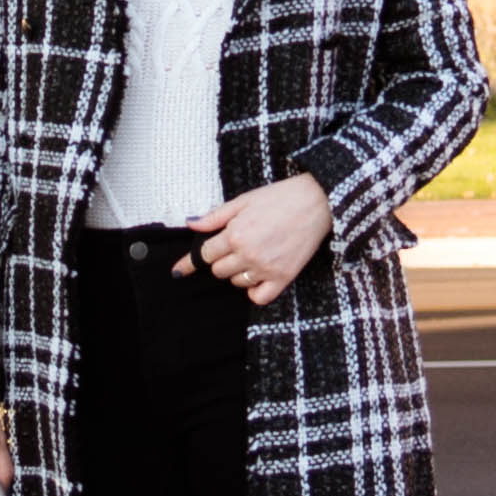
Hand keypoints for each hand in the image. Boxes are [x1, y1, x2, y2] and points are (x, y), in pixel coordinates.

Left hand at [188, 171, 332, 306]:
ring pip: (236, 283)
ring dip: (238, 272)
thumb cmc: (280, 197)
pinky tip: (258, 277)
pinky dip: (255, 291)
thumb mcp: (244, 200)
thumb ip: (215, 216)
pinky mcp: (283, 277)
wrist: (318, 201)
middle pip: (218, 271)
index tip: (178, 272)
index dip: (190, 261)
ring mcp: (266, 268)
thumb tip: (190, 224)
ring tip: (252, 255)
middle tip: (235, 246)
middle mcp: (248, 254)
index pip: (204, 255)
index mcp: (235, 234)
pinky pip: (259, 297)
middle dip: (221, 260)